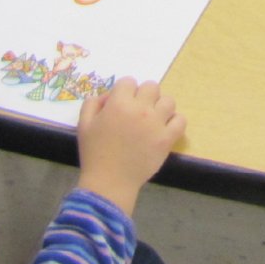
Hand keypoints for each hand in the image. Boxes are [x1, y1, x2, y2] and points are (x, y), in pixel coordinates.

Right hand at [76, 77, 185, 214]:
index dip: (124, 91)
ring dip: (160, 106)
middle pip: (151, 86)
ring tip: (152, 119)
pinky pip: (180, 120)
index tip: (121, 104)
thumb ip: (93, 103)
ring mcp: (156, 124)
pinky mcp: (167, 139)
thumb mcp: (84, 124)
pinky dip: (174, 122)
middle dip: (143, 95)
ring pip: (168, 100)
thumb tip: (108, 96)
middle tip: (137, 110)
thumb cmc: (95, 153)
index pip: (129, 81)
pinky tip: (164, 128)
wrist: (109, 182)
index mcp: (119, 104)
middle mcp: (140, 109)